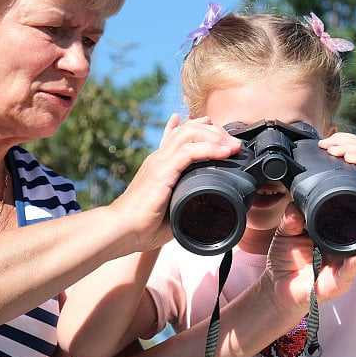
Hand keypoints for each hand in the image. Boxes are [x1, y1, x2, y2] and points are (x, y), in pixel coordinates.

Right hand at [110, 114, 242, 250]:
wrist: (121, 230)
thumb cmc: (143, 225)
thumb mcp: (171, 208)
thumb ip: (187, 202)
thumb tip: (205, 208)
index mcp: (160, 164)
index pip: (178, 134)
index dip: (199, 127)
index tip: (217, 130)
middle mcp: (159, 158)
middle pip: (188, 129)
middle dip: (215, 131)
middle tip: (233, 143)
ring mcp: (159, 162)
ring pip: (189, 133)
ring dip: (215, 136)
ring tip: (232, 146)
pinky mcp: (161, 171)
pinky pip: (188, 152)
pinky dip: (209, 149)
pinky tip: (224, 152)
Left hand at [264, 197, 355, 311]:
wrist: (275, 283)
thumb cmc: (287, 257)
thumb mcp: (287, 231)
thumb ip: (292, 217)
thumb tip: (297, 203)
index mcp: (341, 237)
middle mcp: (348, 252)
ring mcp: (345, 269)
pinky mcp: (336, 285)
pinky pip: (347, 275)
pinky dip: (352, 265)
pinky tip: (355, 256)